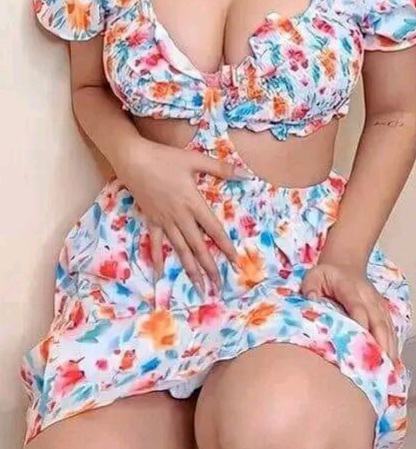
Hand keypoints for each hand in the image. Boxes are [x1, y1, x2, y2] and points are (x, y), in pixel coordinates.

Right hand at [115, 139, 250, 295]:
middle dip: (209, 267)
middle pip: (198, 247)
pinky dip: (157, 259)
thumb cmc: (165, 158)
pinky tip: (160, 275)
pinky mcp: (152, 221)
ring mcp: (165, 222)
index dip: (226, 246)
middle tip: (218, 286)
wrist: (134, 160)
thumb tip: (246, 174)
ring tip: (198, 287)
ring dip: (190, 270)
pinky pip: (156, 244)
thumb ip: (222, 169)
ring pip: (180, 250)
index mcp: (194, 204)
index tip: (235, 262)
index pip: (214, 230)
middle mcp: (181, 217)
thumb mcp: (195, 160)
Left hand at [301, 262, 397, 361]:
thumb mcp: (313, 275)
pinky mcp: (383, 312)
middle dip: (380, 343)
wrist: (345, 265)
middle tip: (379, 366)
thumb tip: (311, 300)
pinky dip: (392, 346)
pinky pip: (391, 330)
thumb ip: (310, 287)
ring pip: (387, 327)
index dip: (360, 322)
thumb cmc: (326, 275)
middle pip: (378, 321)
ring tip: (387, 371)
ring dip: (389, 348)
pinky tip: (392, 364)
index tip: (361, 342)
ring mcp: (378, 305)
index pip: (357, 306)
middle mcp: (368, 297)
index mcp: (350, 287)